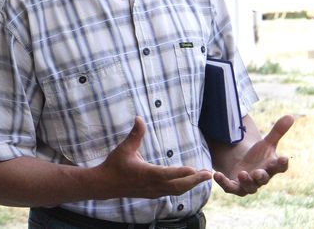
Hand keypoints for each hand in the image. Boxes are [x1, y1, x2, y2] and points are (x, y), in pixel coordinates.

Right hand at [94, 116, 211, 198]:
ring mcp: (153, 192)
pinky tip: (186, 183)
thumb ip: (135, 134)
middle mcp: (153, 185)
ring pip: (176, 191)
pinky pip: (170, 193)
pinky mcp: (151, 194)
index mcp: (147, 174)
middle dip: (194, 181)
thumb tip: (139, 118)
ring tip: (202, 177)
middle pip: (178, 186)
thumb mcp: (124, 148)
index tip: (195, 169)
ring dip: (190, 185)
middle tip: (208, 174)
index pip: (168, 174)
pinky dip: (181, 188)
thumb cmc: (115, 165)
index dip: (182, 173)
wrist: (105, 185)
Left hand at [214, 115, 293, 195]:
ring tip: (242, 173)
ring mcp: (248, 184)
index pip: (280, 167)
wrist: (242, 164)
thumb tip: (290, 116)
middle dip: (261, 176)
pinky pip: (229, 187)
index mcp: (271, 167)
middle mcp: (261, 178)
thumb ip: (277, 131)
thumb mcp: (266, 143)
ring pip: (249, 187)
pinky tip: (216, 175)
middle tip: (258, 172)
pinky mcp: (234, 186)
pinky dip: (223, 182)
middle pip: (264, 179)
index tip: (284, 157)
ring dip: (246, 181)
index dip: (282, 163)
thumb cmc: (258, 155)